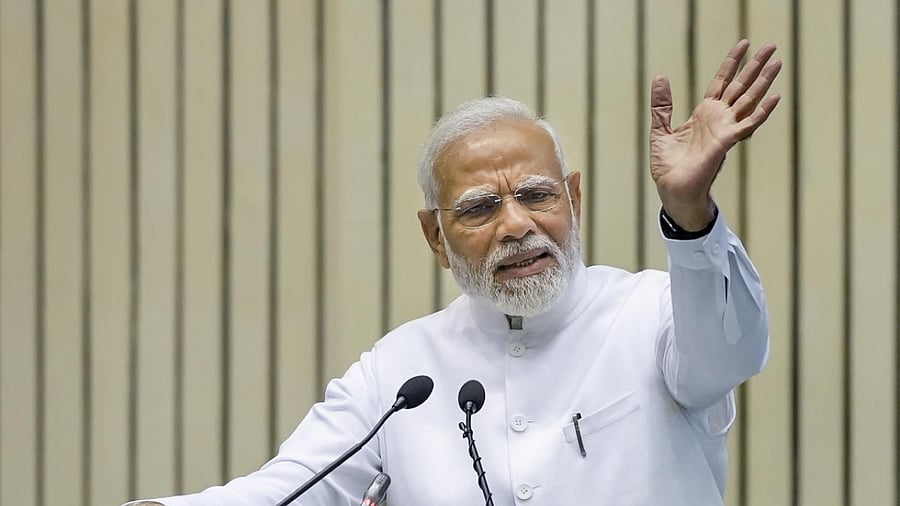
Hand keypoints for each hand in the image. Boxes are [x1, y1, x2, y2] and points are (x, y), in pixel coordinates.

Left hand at [649, 40, 781, 229]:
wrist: (672, 189)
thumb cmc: (668, 166)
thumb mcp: (660, 129)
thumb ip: (662, 105)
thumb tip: (660, 77)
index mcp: (704, 114)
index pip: (721, 82)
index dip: (732, 63)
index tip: (744, 44)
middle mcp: (718, 119)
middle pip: (740, 86)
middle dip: (755, 66)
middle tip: (772, 46)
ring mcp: (725, 129)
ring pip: (748, 100)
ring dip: (763, 81)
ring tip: (778, 62)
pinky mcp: (726, 142)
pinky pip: (748, 124)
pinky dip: (762, 111)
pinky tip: (775, 96)